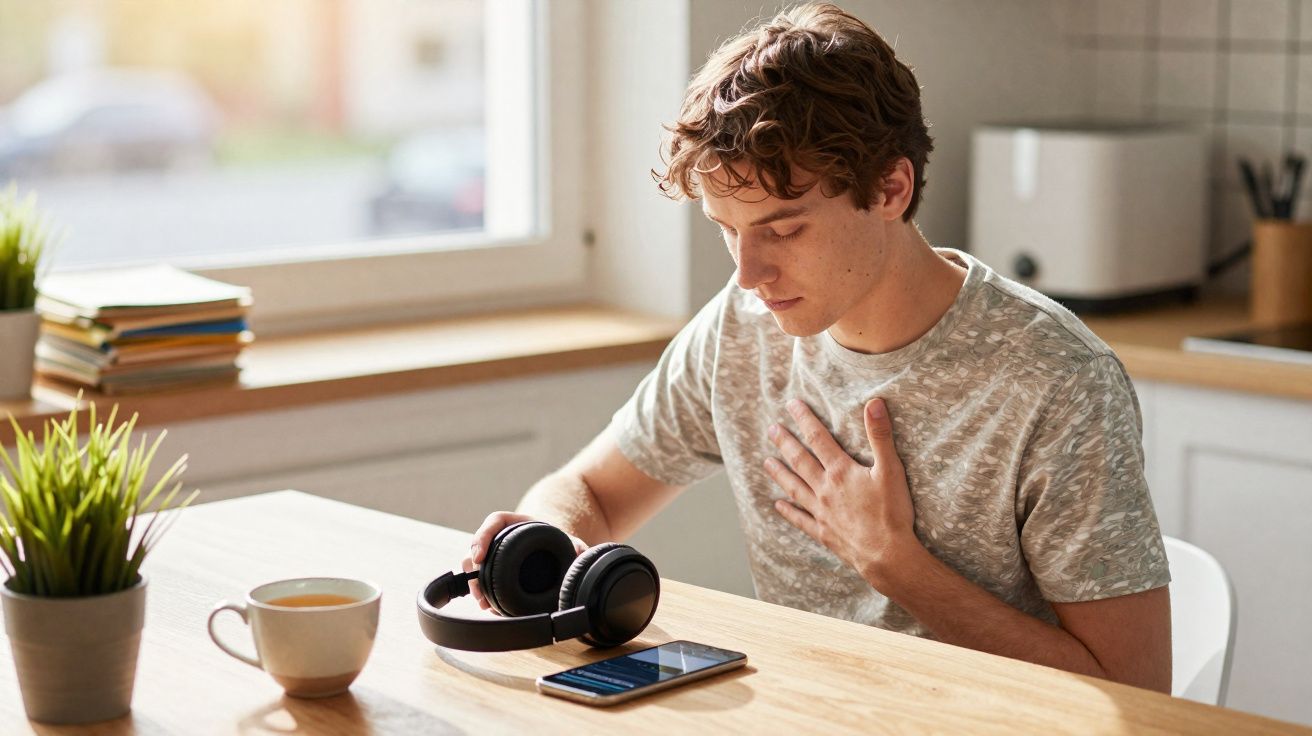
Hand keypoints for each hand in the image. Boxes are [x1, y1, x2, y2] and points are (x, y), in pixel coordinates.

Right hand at [461, 511, 587, 611]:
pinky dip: (481, 590)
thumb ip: (577, 548)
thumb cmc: (559, 541)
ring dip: (474, 583)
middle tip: (480, 589)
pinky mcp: (495, 568)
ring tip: (484, 602)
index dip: (482, 536)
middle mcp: (502, 536)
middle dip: (473, 568)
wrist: (556, 548)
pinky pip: (480, 577)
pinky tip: (488, 605)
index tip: (479, 555)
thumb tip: (582, 558)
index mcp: (518, 522)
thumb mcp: (569, 542)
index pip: (494, 522)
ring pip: (474, 564)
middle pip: (477, 546)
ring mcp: (495, 552)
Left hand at [764, 398, 918, 586]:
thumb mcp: (891, 470)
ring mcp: (821, 512)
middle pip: (800, 460)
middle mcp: (825, 489)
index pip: (818, 438)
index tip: (791, 404)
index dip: (805, 419)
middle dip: (786, 442)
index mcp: (840, 471)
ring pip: (795, 487)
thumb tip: (874, 402)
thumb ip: (880, 435)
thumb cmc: (892, 512)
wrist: (887, 555)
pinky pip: (801, 519)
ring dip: (780, 473)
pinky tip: (778, 505)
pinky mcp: (823, 532)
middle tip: (771, 429)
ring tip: (766, 462)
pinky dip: (789, 511)